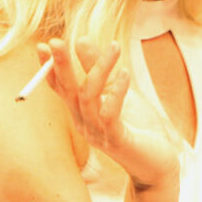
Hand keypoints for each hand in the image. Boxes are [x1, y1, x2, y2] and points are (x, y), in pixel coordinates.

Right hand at [37, 39, 181, 191]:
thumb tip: (81, 38)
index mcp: (81, 112)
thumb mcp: (118, 90)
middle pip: (68, 91)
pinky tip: (125, 73)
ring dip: (99, 69)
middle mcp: (84, 123)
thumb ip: (98, 67)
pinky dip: (116, 92)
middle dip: (62, 66)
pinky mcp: (116, 140)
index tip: (43, 45)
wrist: (158, 162)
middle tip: (56, 42)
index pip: (60, 88)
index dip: (50, 68)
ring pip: (89, 97)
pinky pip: (110, 114)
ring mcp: (98, 133)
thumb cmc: (138, 125)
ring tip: (115, 47)